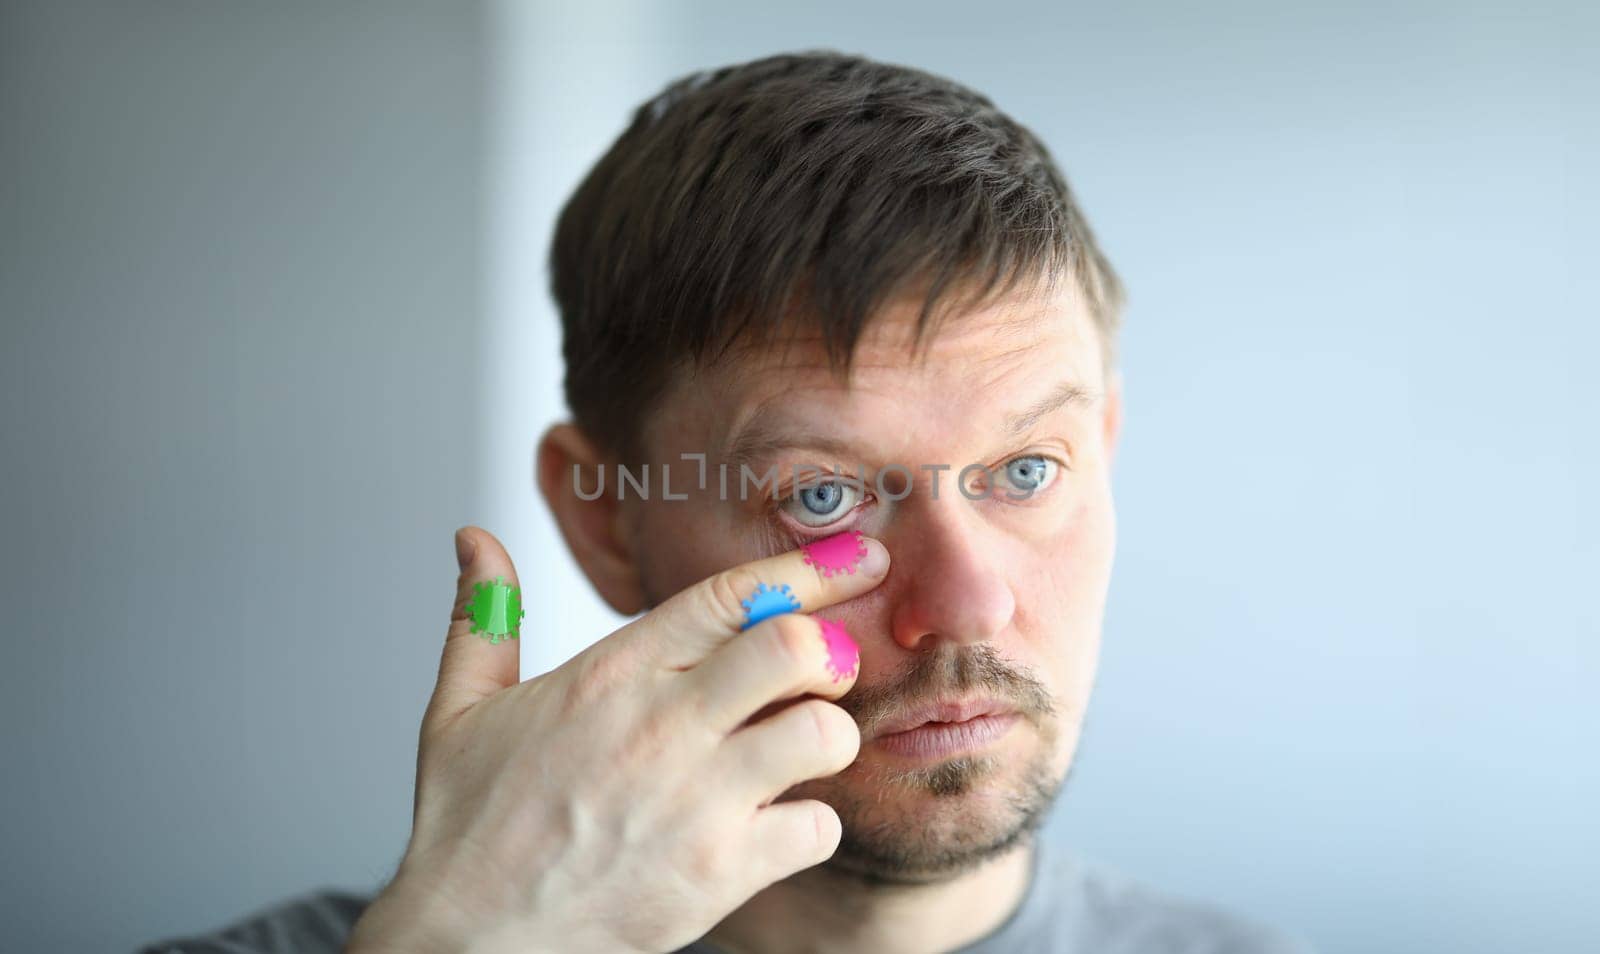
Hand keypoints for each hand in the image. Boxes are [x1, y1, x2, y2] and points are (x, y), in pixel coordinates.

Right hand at [346, 525, 889, 953]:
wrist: (469, 936)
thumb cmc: (469, 823)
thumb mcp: (458, 706)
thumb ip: (483, 614)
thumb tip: (475, 538)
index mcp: (611, 676)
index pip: (730, 597)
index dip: (807, 569)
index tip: (856, 558)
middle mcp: (661, 728)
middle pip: (794, 650)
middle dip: (829, 648)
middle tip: (824, 668)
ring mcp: (696, 802)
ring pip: (823, 733)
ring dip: (828, 734)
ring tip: (800, 746)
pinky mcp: (719, 872)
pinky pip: (818, 826)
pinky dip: (812, 824)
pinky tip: (778, 823)